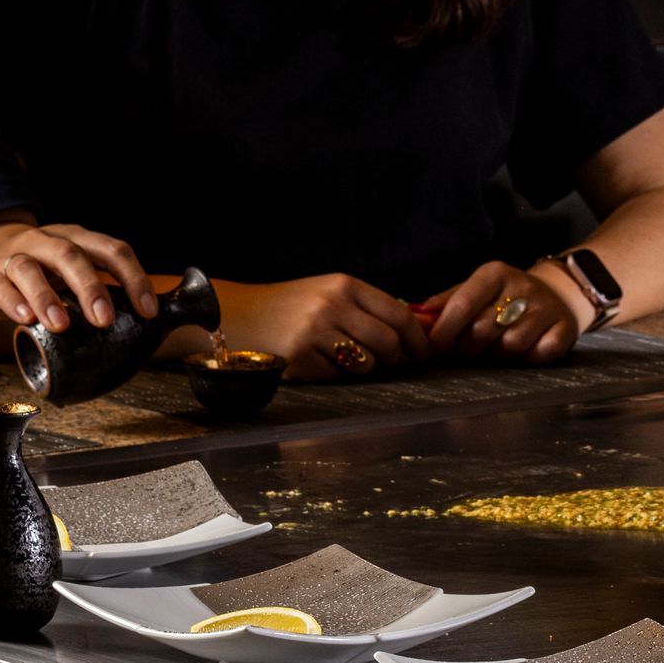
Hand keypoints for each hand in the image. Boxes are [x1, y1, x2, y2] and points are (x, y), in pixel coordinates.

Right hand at [0, 215, 155, 335]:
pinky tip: (26, 320)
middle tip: (104, 320)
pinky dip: (14, 302)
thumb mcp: (71, 268)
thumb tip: (140, 321)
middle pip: (70, 255)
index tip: (148, 311)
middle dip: (90, 287)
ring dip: (47, 296)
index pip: (111, 250)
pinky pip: (0, 287)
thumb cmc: (42, 268)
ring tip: (62, 325)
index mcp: (76, 238)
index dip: (133, 278)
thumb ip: (99, 288)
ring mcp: (14, 257)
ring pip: (29, 269)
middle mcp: (46, 242)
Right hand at [207, 275, 433, 382]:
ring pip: (366, 364)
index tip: (425, 352)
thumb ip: (366, 306)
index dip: (418, 338)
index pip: (399, 314)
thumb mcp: (328, 291)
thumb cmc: (290, 305)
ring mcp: (316, 332)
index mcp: (345, 285)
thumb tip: (412, 328)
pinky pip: (337, 377)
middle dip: (396, 358)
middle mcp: (333, 306)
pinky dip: (336, 375)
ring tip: (347, 359)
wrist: (239, 314)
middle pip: (388, 342)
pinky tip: (319, 363)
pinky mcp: (301, 358)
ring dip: (364, 368)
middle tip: (392, 363)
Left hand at [425, 260, 591, 363]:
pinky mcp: (564, 328)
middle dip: (470, 346)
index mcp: (494, 273)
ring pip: (509, 345)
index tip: (434, 347)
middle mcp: (521, 286)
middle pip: (482, 330)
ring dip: (499, 353)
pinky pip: (537, 354)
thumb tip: (417, 316)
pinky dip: (528, 358)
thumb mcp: (474, 291)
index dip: (444, 330)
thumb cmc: (504, 298)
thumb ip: (445, 303)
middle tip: (472, 346)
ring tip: (500, 345)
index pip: (462, 303)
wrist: (557, 295)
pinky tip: (527, 348)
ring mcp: (546, 307)